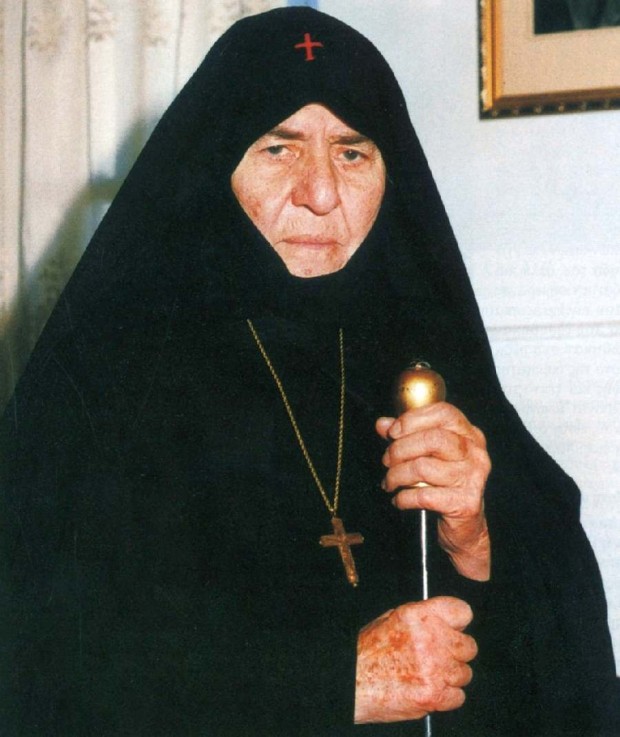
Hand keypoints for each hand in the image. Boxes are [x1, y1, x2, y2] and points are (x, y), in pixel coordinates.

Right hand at [354, 597, 476, 722]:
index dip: (458, 621)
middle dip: (456, 652)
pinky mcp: (434, 695)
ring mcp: (434, 669)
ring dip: (450, 676)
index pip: (462, 611)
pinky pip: (458, 696)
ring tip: (427, 674)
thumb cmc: (368, 651)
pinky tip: (428, 689)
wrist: (353, 683)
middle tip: (439, 656)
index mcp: (418, 616)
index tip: (455, 627)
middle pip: (469, 646)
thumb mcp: (391, 619)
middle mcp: (430, 640)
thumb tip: (445, 619)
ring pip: (465, 673)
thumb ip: (422, 618)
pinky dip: (446, 697)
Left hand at [376, 402, 490, 580]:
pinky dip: (403, 498)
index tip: (393, 432)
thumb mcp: (427, 456)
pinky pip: (423, 495)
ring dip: (396, 475)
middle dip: (400, 449)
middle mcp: (475, 453)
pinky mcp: (465, 503)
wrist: (466, 528)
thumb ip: (406, 436)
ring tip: (390, 482)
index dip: (413, 419)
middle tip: (387, 461)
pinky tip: (400, 500)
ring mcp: (473, 478)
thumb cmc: (445, 486)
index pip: (443, 412)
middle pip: (431, 439)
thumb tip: (383, 423)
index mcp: (469, 435)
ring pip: (422, 467)